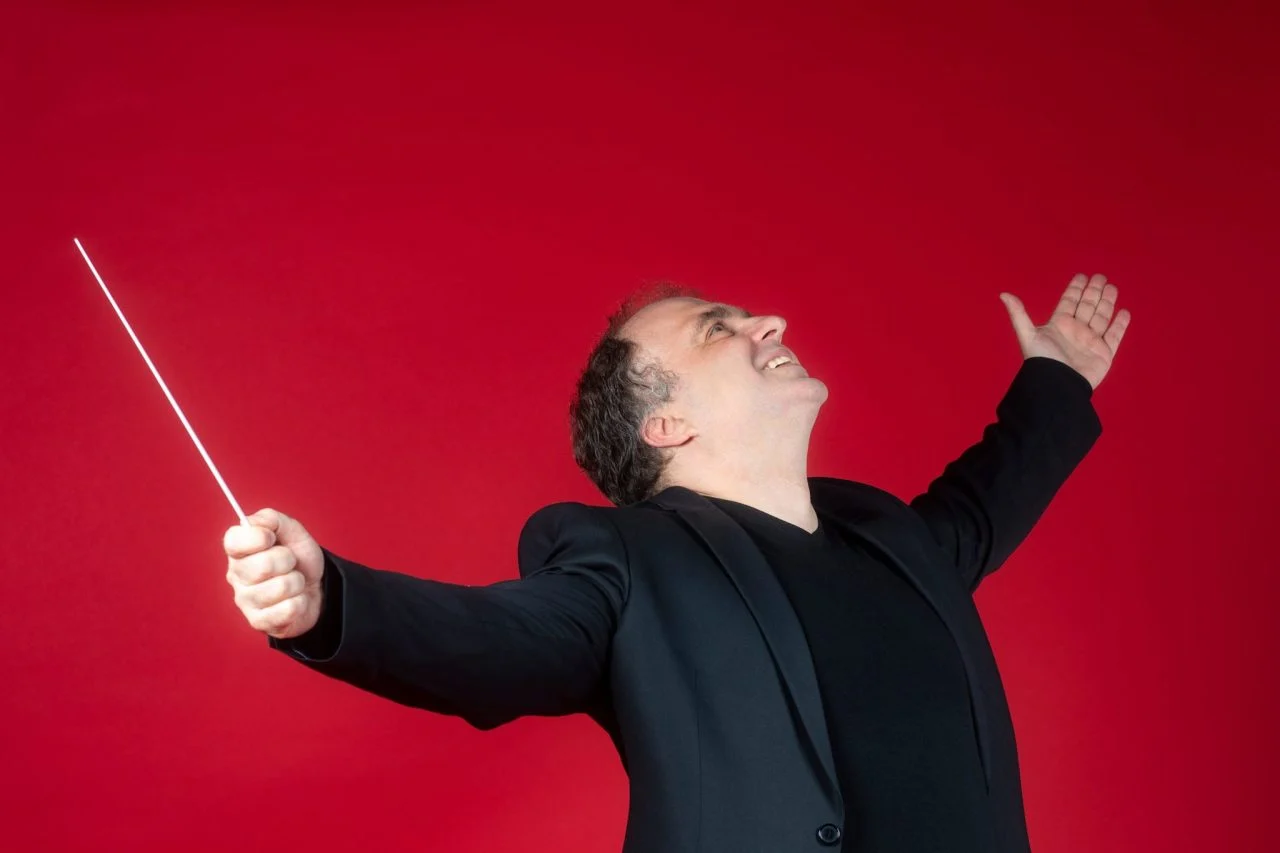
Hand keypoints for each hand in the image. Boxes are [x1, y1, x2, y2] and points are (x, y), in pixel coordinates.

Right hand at [224, 508, 324, 638]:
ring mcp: (245, 601)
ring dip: (297, 582)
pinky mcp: (259, 622)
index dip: (258, 537)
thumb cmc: (298, 559)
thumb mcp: (291, 531)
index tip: (271, 538)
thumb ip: (271, 519)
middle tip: (290, 563)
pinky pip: (289, 608)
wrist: (316, 587)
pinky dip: (300, 602)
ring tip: (293, 582)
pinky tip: (293, 600)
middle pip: (263, 565)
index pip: (233, 541)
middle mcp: (235, 576)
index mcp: (238, 551)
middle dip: (288, 560)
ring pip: (281, 587)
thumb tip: (253, 522)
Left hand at [1000, 273, 1130, 389]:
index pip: (1069, 302)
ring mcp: (1091, 342)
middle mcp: (1076, 331)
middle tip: (1101, 277)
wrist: (1058, 385)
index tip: (1082, 276)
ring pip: (1102, 317)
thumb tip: (1003, 294)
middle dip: (1094, 292)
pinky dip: (1120, 324)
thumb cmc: (1043, 360)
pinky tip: (1124, 312)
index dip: (1075, 289)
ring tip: (1112, 288)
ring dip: (1107, 303)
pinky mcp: (1104, 354)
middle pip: (1087, 306)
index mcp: (1059, 325)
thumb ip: (1018, 314)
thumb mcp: (1028, 335)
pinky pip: (1115, 336)